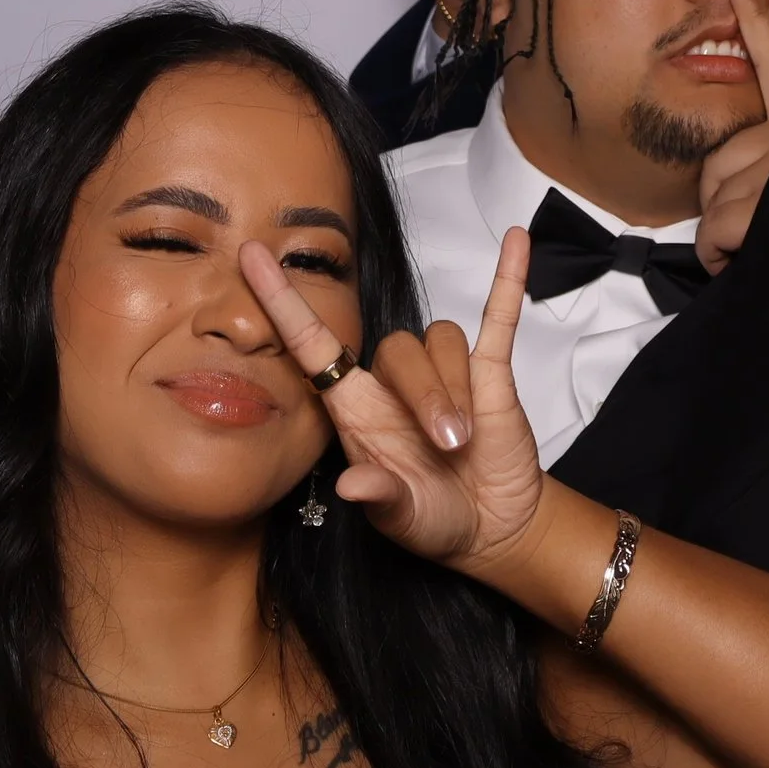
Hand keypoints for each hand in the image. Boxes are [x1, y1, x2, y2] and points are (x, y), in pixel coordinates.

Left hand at [239, 227, 548, 572]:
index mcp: (356, 407)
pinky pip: (497, 318)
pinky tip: (516, 242)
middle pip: (398, 348)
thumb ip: (379, 497)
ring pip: (442, 339)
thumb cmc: (431, 517)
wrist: (490, 525)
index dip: (282, 302)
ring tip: (467, 438)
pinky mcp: (491, 372)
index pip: (311, 343)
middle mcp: (392, 382)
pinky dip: (507, 280)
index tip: (252, 257)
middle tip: (448, 445)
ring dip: (455, 386)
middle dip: (426, 394)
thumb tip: (350, 487)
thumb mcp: (400, 517)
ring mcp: (444, 372)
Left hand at [695, 0, 768, 272]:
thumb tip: (745, 182)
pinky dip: (721, 257)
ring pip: (713, 202)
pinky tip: (753, 261)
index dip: (759, 19)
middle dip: (725, 208)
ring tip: (766, 251)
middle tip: (764, 232)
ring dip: (725, 240)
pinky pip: (715, 228)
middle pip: (719, 163)